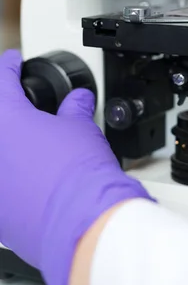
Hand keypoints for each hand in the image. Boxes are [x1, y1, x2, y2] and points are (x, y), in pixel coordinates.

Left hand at [0, 50, 152, 284]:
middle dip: (8, 111)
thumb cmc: (79, 174)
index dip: (9, 66)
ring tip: (30, 147)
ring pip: (0, 155)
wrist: (83, 221)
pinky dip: (10, 178)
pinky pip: (2, 186)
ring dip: (10, 146)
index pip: (1, 79)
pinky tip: (29, 180)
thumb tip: (78, 100)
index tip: (12, 62)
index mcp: (6, 119)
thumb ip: (75, 108)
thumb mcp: (82, 128)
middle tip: (23, 108)